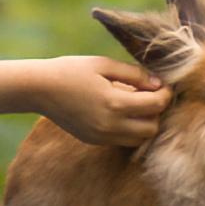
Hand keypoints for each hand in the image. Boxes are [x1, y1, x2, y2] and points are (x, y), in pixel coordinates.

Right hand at [37, 55, 169, 146]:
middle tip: (150, 95)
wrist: (39, 89)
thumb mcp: (104, 64)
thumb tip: (158, 83)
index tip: (162, 84)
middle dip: (157, 112)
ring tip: (136, 104)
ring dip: (145, 123)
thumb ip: (134, 74)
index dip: (165, 94)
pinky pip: (122, 140)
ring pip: (139, 139)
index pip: (156, 105)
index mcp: (115, 103)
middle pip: (152, 128)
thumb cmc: (71, 70)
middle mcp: (110, 125)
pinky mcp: (94, 140)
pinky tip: (120, 112)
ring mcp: (102, 137)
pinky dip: (129, 129)